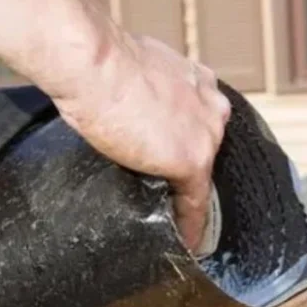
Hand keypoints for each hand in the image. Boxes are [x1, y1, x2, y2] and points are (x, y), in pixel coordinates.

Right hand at [52, 33, 231, 255]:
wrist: (95, 65)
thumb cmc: (98, 63)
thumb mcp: (133, 68)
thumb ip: (144, 89)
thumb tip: (124, 101)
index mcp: (197, 80)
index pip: (199, 120)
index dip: (187, 143)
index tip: (177, 160)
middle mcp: (212, 106)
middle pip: (207, 148)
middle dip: (191, 169)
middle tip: (174, 196)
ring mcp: (206, 135)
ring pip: (201, 178)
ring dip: (191, 201)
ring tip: (182, 226)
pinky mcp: (193, 161)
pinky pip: (195, 204)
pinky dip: (191, 227)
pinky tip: (187, 243)